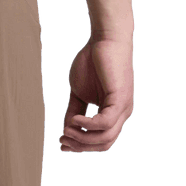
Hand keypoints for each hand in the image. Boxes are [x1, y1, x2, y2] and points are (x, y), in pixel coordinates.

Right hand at [60, 35, 134, 152]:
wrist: (104, 38)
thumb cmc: (92, 62)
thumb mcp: (79, 93)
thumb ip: (75, 112)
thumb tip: (67, 130)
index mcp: (114, 114)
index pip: (101, 141)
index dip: (82, 146)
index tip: (62, 143)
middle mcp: (122, 114)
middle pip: (104, 144)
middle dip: (81, 146)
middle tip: (62, 140)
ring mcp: (123, 107)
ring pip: (105, 137)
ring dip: (83, 138)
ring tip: (67, 131)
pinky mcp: (120, 98)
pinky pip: (105, 122)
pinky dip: (88, 124)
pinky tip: (75, 120)